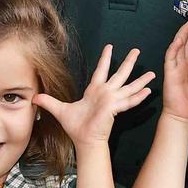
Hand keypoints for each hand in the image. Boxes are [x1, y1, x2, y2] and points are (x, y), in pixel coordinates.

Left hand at [34, 45, 153, 145]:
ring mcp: (113, 100)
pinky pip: (129, 101)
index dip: (105, 58)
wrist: (84, 140)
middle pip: (120, 74)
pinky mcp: (115, 108)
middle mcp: (106, 93)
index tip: (109, 47)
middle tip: (136, 50)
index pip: (101, 70)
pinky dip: (138, 97)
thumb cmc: (76, 127)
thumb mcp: (60, 110)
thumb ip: (49, 102)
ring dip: (140, 80)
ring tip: (152, 73)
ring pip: (129, 86)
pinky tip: (148, 91)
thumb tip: (34, 97)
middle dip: (128, 62)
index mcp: (95, 91)